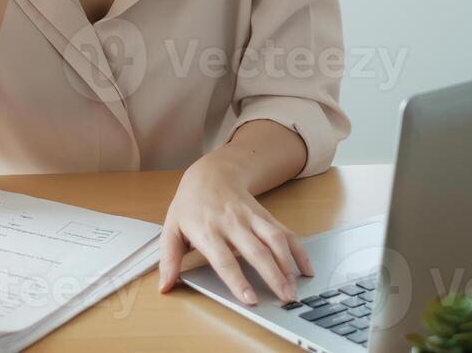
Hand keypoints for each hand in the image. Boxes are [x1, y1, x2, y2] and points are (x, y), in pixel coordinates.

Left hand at [157, 155, 314, 305]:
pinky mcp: (265, 215)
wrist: (210, 173)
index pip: (224, 259)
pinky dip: (298, 250)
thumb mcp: (171, 229)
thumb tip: (165, 286)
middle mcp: (232, 223)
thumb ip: (169, 259)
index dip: (238, 280)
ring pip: (274, 239)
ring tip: (295, 287)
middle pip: (256, 251)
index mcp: (207, 231)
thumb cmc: (190, 205)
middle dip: (273, 275)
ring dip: (288, 264)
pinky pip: (285, 232)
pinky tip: (306, 268)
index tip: (250, 298)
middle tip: (285, 298)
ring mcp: (251, 218)